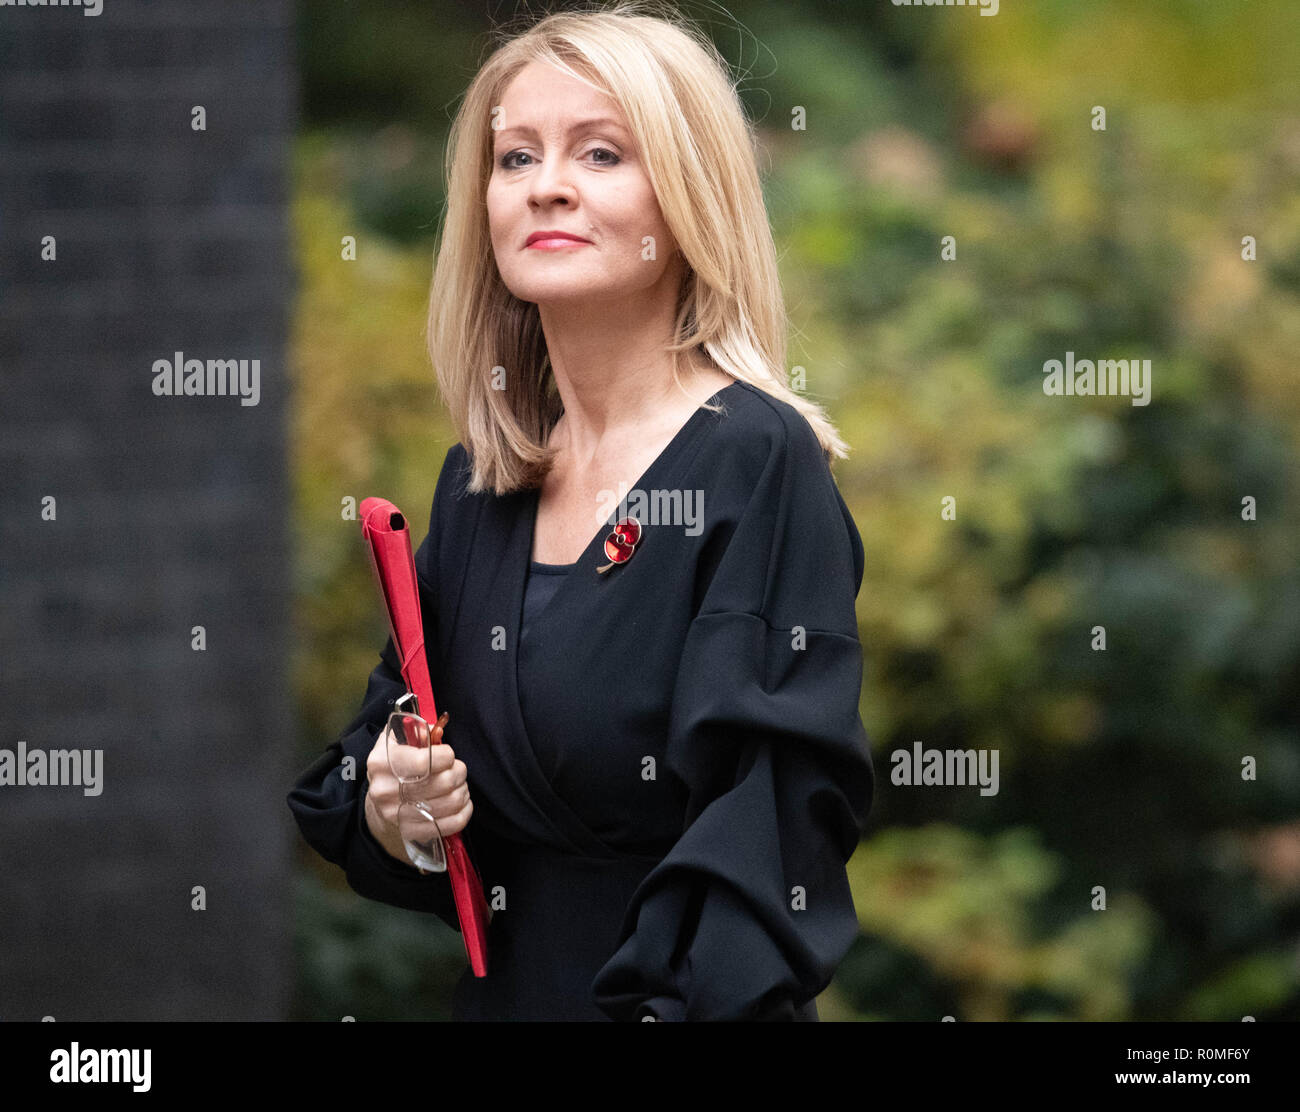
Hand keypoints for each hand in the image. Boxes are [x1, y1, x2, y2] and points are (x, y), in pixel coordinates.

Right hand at [364, 715, 472, 865]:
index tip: (448, 754)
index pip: (424, 761)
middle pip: (443, 782)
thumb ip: (415, 730)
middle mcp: (386, 790)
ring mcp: (397, 815)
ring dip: (463, 790)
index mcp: (382, 762)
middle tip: (458, 769)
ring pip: (451, 802)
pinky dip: (465, 811)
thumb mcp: (397, 739)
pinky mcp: (411, 832)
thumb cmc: (394, 764)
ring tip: (459, 784)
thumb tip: (435, 730)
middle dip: (459, 772)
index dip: (446, 756)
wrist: (380, 800)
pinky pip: (452, 823)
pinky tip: (462, 802)